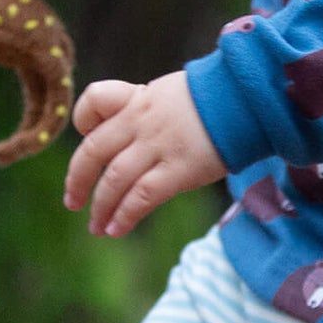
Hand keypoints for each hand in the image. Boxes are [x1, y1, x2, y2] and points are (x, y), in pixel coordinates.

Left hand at [64, 70, 227, 236]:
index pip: (94, 100)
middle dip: (78, 181)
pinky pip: (141, 197)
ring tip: (97, 227)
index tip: (85, 135)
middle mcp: (141, 120)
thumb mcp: (174, 93)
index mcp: (139, 97)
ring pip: (114, 180)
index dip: (83, 119)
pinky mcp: (179, 170)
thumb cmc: (217, 99)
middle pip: (93, 151)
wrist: (250, 99)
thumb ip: (149, 110)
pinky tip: (117, 229)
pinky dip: (124, 216)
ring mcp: (158, 146)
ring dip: (100, 207)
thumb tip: (132, 136)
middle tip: (72, 202)